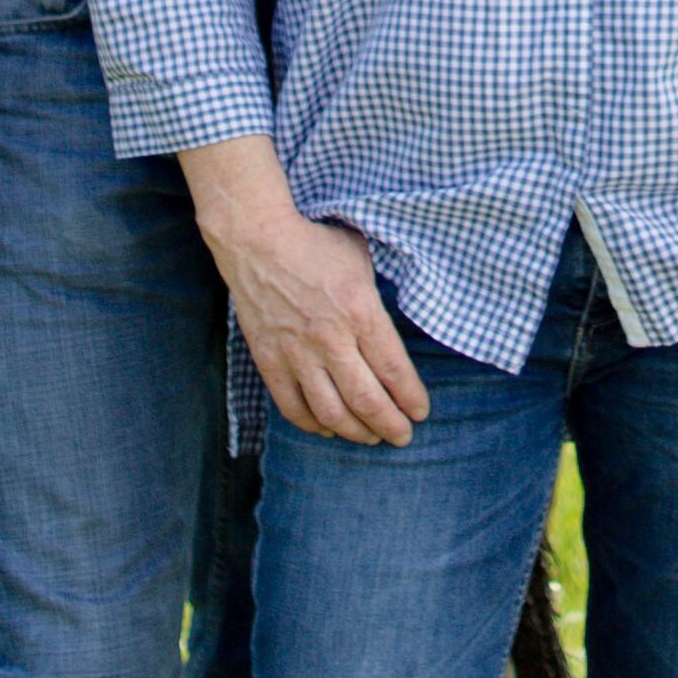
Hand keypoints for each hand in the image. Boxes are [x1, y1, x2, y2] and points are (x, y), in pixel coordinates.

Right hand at [187, 148, 431, 445]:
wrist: (257, 240)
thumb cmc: (316, 245)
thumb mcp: (362, 262)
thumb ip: (379, 302)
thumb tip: (397, 332)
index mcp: (360, 312)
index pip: (394, 371)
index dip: (412, 400)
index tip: (420, 412)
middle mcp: (330, 339)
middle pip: (367, 401)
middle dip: (391, 426)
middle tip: (402, 436)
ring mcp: (296, 353)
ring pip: (331, 412)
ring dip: (356, 433)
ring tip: (370, 436)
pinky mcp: (269, 360)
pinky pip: (292, 407)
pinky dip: (313, 424)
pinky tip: (328, 428)